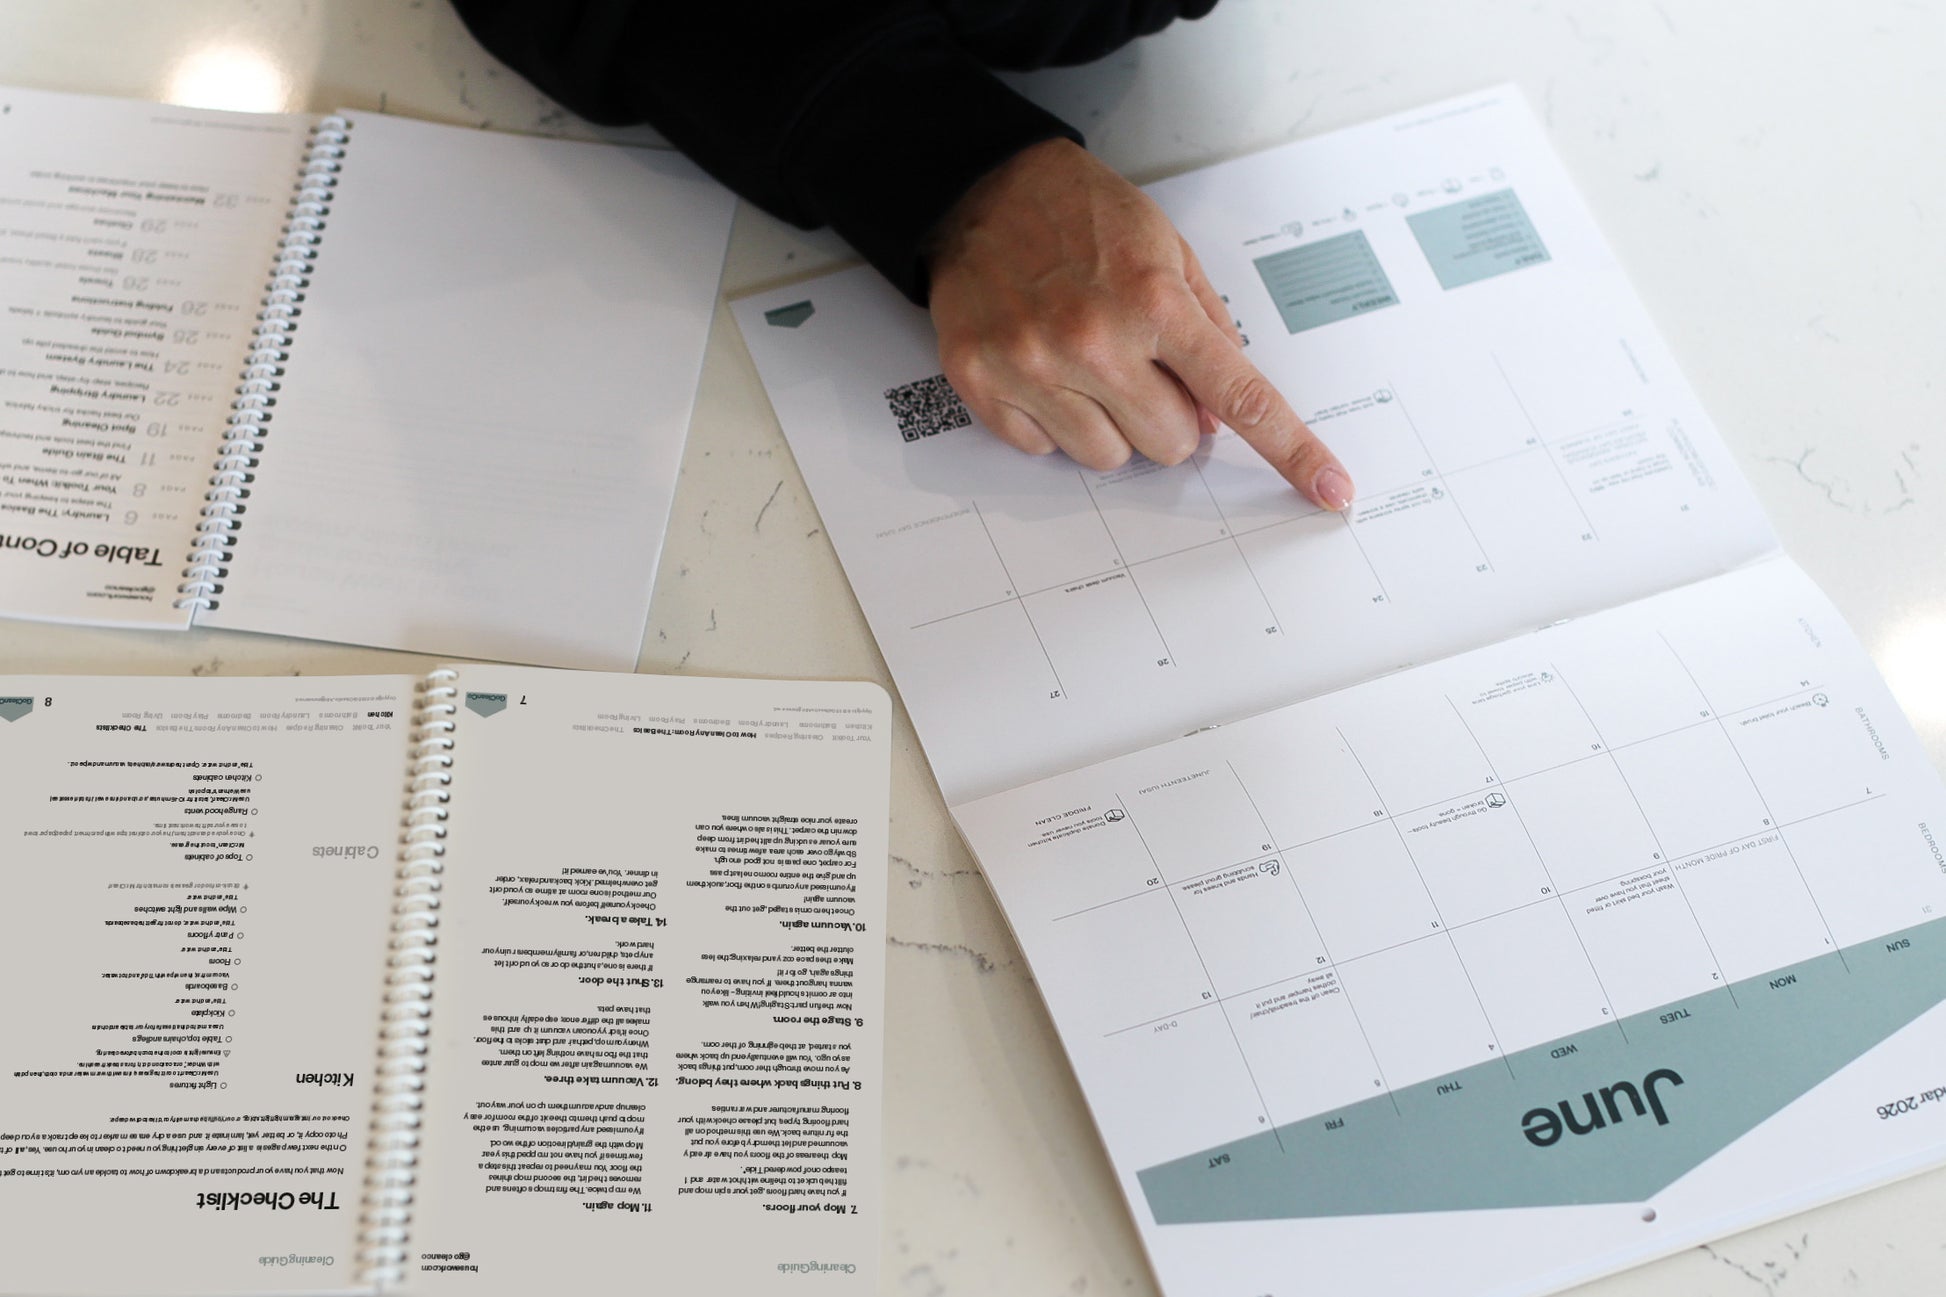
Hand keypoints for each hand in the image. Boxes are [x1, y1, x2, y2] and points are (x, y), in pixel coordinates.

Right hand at [926, 138, 1353, 509]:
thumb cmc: (1080, 214)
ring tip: (1085, 366)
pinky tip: (1042, 366)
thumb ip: (1206, 330)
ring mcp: (1034, 367)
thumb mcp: (1167, 250)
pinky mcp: (983, 383)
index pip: (1240, 397)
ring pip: (1107, 458)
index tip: (1330, 492)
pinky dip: (1050, 421)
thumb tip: (1218, 416)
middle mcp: (1094, 341)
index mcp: (1153, 302)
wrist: (982, 187)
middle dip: (1169, 419)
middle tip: (1143, 372)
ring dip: (1109, 425)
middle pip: (1171, 446)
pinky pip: (1042, 449)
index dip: (1291, 451)